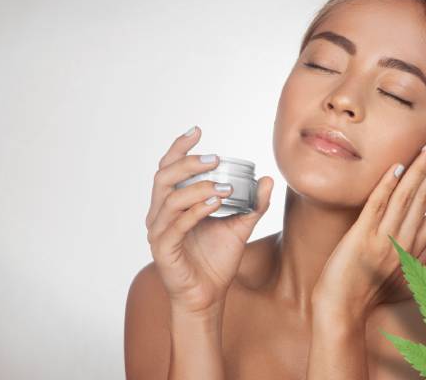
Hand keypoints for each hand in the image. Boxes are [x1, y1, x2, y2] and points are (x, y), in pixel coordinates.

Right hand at [145, 125, 273, 316]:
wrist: (208, 295)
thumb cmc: (216, 260)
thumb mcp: (239, 226)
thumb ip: (253, 204)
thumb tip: (267, 179)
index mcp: (172, 204)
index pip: (168, 168)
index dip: (179, 147)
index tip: (198, 130)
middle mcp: (159, 214)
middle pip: (164, 177)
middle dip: (189, 163)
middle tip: (215, 159)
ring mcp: (158, 232)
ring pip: (170, 199)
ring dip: (197, 188)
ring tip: (223, 187)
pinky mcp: (163, 249)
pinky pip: (175, 225)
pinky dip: (195, 211)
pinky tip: (215, 203)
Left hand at [311, 134, 425, 318]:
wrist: (342, 313)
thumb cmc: (367, 293)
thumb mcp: (402, 275)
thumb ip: (425, 254)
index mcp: (414, 249)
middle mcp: (404, 242)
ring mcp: (383, 239)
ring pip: (407, 198)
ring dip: (420, 169)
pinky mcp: (361, 238)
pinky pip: (377, 207)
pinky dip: (387, 187)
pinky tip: (397, 167)